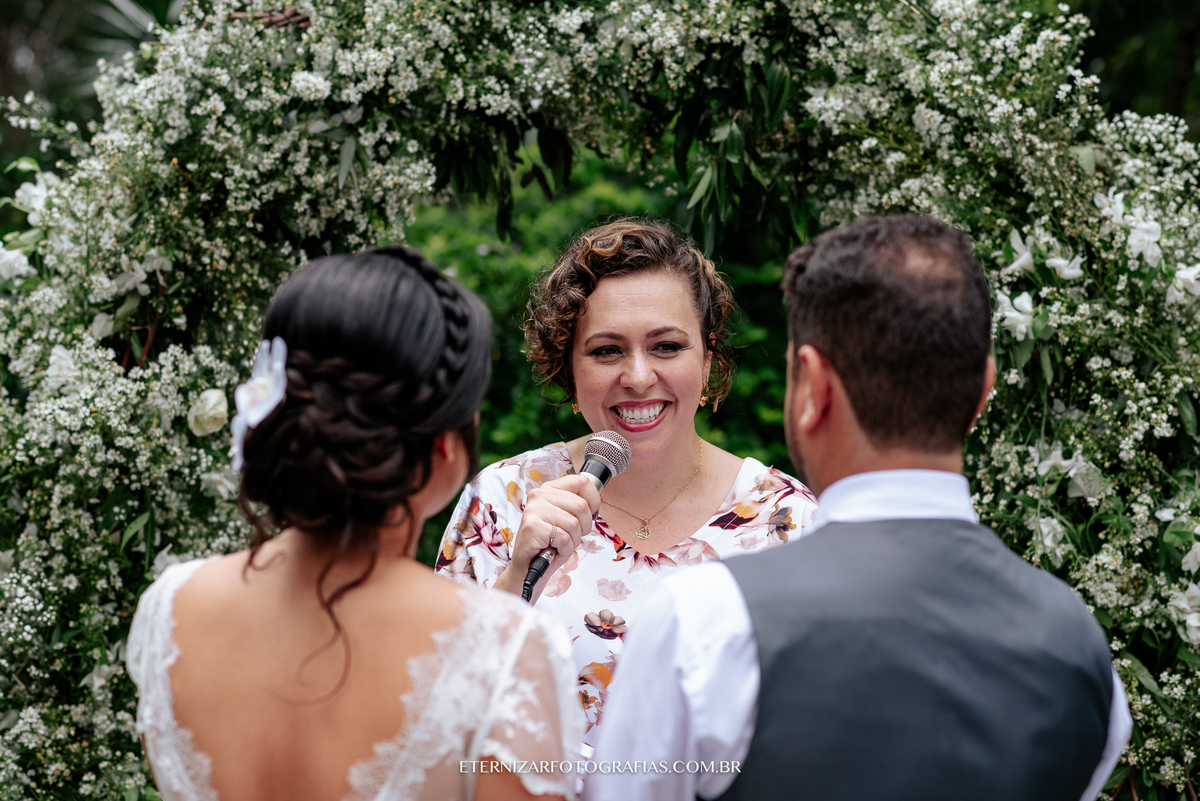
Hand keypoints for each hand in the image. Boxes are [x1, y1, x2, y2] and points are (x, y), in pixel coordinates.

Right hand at [494, 474, 599, 598]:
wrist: (529, 568)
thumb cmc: (551, 543)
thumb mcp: (567, 518)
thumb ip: (577, 505)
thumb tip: (595, 501)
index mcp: (550, 488)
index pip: (582, 482)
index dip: (593, 501)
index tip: (588, 515)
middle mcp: (539, 494)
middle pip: (581, 505)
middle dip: (583, 527)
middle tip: (570, 536)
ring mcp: (534, 509)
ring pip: (573, 523)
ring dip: (573, 540)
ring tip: (560, 544)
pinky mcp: (532, 527)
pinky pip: (564, 538)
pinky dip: (564, 549)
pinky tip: (554, 550)